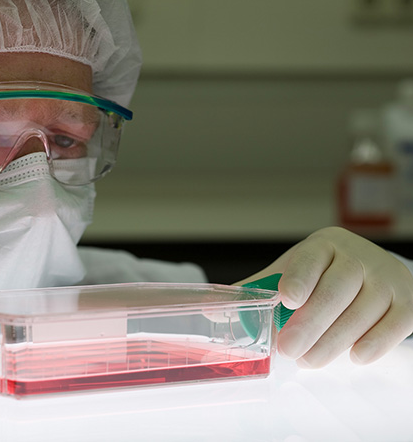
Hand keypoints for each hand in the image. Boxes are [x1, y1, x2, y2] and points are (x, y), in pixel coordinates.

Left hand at [238, 227, 412, 367]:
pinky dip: (374, 343)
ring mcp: (387, 278)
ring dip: (335, 340)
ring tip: (310, 360)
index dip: (299, 278)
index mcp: (325, 245)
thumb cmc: (327, 275)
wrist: (377, 272)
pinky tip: (354, 356)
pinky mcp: (408, 301)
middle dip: (311, 323)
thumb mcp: (295, 273)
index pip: (312, 258)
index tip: (285, 299)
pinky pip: (395, 324)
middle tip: (288, 349)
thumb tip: (213, 310)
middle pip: (337, 289)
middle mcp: (359, 256)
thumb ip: (260, 290)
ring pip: (364, 311)